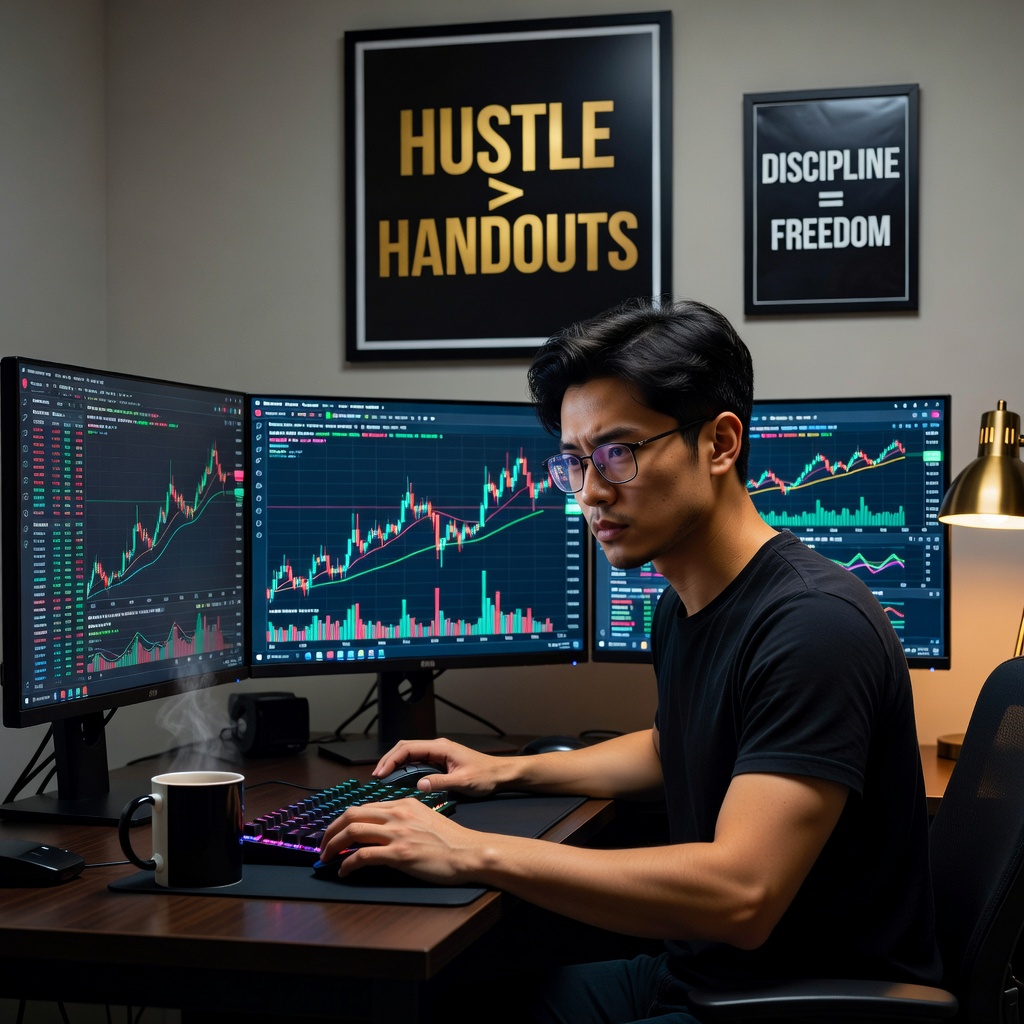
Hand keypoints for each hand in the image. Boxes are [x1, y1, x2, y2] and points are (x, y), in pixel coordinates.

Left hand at [319, 797, 478, 883]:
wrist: (468, 853)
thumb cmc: (450, 840)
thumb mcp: (425, 818)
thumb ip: (403, 818)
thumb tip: (381, 829)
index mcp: (403, 804)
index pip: (363, 807)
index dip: (343, 821)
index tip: (335, 833)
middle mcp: (397, 814)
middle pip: (351, 815)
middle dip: (330, 831)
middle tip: (323, 846)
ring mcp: (397, 833)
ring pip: (352, 832)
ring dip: (333, 846)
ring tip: (326, 858)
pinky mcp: (399, 854)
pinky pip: (362, 855)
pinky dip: (347, 864)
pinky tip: (344, 871)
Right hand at [372, 737, 513, 797]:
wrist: (501, 774)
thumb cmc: (486, 776)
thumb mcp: (463, 782)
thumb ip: (440, 783)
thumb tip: (419, 785)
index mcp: (441, 748)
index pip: (409, 748)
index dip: (392, 760)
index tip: (381, 773)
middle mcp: (438, 747)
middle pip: (406, 748)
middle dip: (389, 760)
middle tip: (377, 776)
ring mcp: (438, 754)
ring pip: (410, 754)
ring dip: (396, 763)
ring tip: (383, 778)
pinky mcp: (440, 762)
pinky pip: (418, 761)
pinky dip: (405, 768)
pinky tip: (399, 779)